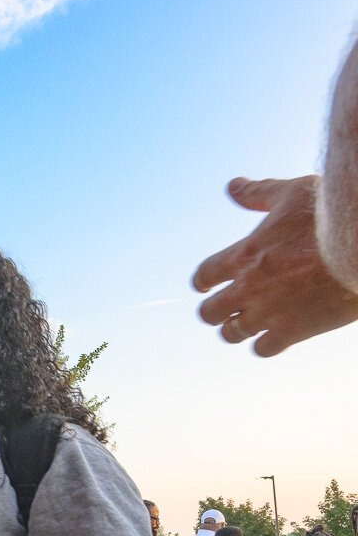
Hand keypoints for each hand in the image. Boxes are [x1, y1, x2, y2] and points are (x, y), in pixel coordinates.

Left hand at [193, 176, 357, 355]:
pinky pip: (263, 350)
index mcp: (243, 255)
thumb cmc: (331, 213)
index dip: (203, 282)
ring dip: (236, 329)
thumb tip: (233, 186)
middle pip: (209, 312)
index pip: (204, 276)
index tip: (206, 286)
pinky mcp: (294, 330)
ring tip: (245, 325)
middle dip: (214, 311)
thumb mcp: (291, 193)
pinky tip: (275, 337)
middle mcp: (248, 287)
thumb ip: (258, 193)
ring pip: (232, 334)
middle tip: (223, 309)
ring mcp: (268, 312)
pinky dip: (265, 345)